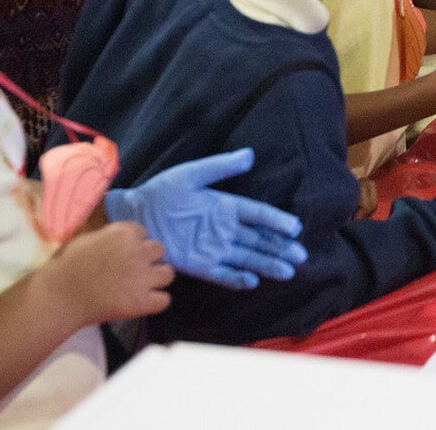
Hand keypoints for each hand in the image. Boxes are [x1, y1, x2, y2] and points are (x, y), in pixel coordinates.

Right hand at [42, 221, 173, 324]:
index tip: (123, 255)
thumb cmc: (67, 266)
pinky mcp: (141, 302)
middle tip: (133, 270)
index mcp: (124, 233)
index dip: (134, 244)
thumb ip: (111, 237)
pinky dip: (155, 302)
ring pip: (168, 273)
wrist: (58, 296)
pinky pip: (164, 300)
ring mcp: (142, 277)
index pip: (143, 233)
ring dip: (157, 278)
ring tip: (142, 285)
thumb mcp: (89, 238)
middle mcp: (138, 252)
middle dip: (148, 259)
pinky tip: (144, 302)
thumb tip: (124, 240)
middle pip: (159, 250)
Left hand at [103, 148, 307, 289]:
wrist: (134, 217)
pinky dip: (238, 278)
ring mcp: (213, 248)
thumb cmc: (161, 192)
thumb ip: (219, 166)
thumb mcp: (190, 174)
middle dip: (280, 247)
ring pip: (248, 257)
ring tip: (287, 271)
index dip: (277, 221)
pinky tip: (254, 281)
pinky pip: (223, 274)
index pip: (258, 215)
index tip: (294, 228)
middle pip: (259, 240)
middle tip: (301, 256)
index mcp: (225, 206)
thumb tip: (250, 155)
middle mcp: (224, 229)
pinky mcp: (200, 265)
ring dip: (267, 264)